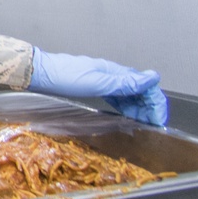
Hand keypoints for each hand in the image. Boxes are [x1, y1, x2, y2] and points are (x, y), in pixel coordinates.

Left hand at [28, 48, 168, 125]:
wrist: (39, 74)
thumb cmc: (63, 77)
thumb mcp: (96, 83)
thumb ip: (124, 83)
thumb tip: (153, 77)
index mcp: (115, 71)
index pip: (147, 86)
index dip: (156, 104)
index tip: (158, 121)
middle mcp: (112, 74)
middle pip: (140, 90)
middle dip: (150, 108)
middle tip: (151, 126)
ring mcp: (104, 79)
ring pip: (130, 94)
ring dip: (139, 109)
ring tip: (141, 125)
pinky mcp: (95, 86)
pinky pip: (117, 97)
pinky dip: (126, 107)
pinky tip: (125, 116)